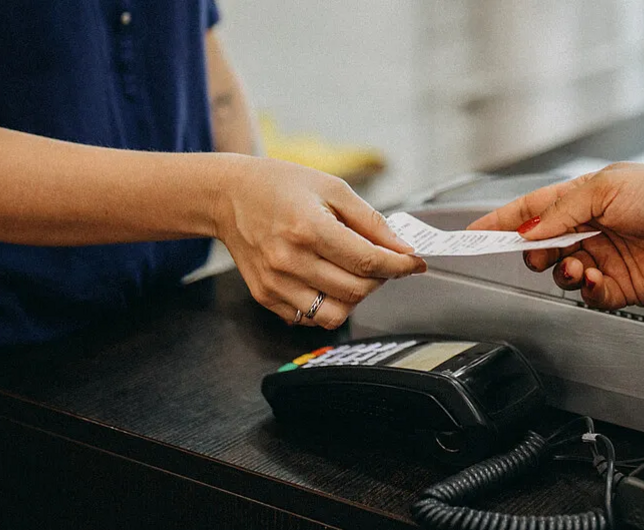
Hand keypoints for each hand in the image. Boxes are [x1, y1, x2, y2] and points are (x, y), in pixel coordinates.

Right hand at [214, 157, 425, 327]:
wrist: (228, 196)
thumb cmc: (280, 186)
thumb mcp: (332, 188)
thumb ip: (370, 221)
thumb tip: (402, 248)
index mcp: (308, 228)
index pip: (367, 261)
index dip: (399, 265)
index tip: (414, 263)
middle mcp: (289, 260)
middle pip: (355, 291)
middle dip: (379, 279)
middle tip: (381, 262)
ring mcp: (275, 282)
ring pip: (334, 314)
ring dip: (354, 298)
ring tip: (352, 274)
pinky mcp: (265, 296)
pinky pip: (309, 318)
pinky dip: (327, 304)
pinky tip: (325, 280)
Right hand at [468, 163, 643, 309]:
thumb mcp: (606, 189)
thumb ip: (561, 212)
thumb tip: (530, 232)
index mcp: (580, 200)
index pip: (529, 212)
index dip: (500, 222)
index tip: (474, 235)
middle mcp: (587, 230)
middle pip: (539, 247)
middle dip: (533, 253)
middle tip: (542, 252)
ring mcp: (601, 259)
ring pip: (560, 274)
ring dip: (562, 271)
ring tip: (579, 264)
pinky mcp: (618, 286)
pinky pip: (587, 295)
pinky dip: (586, 290)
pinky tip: (596, 278)